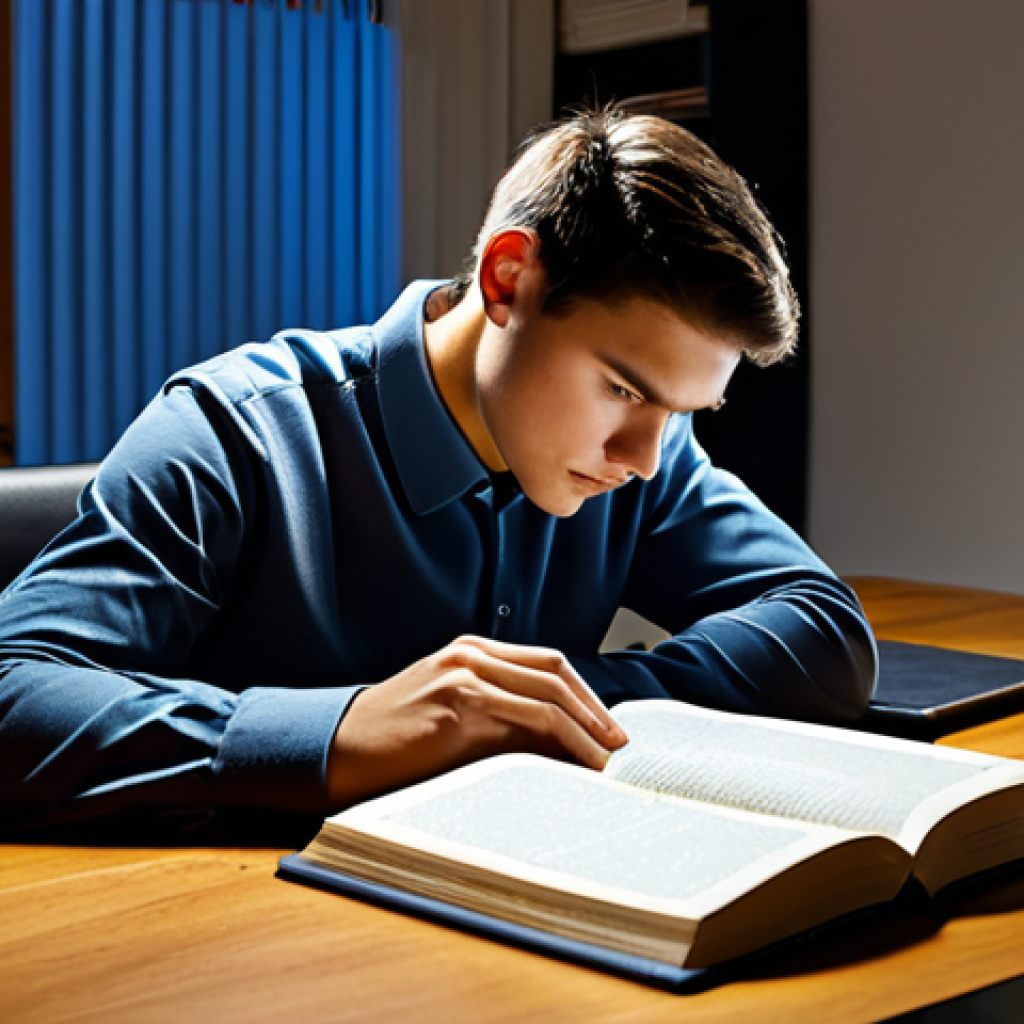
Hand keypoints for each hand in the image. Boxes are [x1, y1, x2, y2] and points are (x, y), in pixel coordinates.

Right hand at [327, 635, 627, 807]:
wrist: (335, 747)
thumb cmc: (389, 737)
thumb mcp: (445, 708)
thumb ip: (492, 710)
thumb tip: (553, 742)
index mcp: (469, 650)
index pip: (547, 662)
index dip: (585, 694)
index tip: (607, 726)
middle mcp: (471, 655)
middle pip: (556, 674)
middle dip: (595, 710)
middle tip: (619, 745)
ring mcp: (465, 678)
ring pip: (548, 699)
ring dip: (586, 733)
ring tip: (606, 765)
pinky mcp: (459, 709)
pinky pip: (527, 723)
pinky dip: (561, 745)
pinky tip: (575, 767)